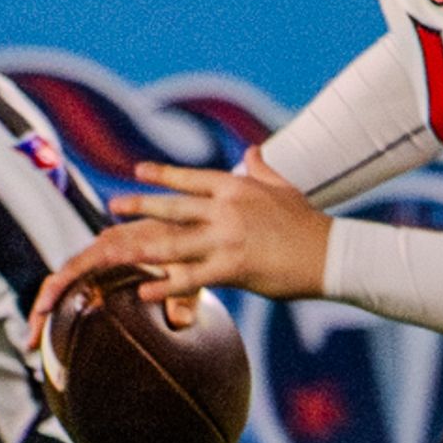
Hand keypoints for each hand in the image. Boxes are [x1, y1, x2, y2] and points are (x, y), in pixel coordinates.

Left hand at [27, 156, 330, 344]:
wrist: (330, 253)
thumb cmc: (307, 223)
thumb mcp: (282, 188)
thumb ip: (261, 169)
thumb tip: (251, 150)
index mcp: (236, 188)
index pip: (190, 179)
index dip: (162, 175)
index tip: (137, 172)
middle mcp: (226, 209)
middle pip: (172, 207)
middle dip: (139, 206)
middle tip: (112, 205)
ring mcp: (227, 239)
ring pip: (173, 242)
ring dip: (140, 245)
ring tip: (113, 248)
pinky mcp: (233, 268)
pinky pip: (191, 278)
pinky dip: (166, 286)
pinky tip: (145, 291)